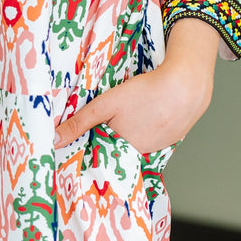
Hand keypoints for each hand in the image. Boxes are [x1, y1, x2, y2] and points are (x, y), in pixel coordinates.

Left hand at [54, 18, 221, 154]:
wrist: (187, 86)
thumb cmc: (145, 93)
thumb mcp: (106, 105)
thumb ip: (80, 123)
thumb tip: (53, 140)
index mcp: (121, 149)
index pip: (99, 153)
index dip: (91, 143)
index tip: (83, 135)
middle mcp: (140, 154)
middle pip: (117, 148)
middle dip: (109, 136)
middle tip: (113, 116)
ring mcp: (159, 147)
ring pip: (136, 142)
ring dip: (131, 131)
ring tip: (132, 112)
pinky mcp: (171, 138)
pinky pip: (152, 136)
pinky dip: (147, 127)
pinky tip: (147, 113)